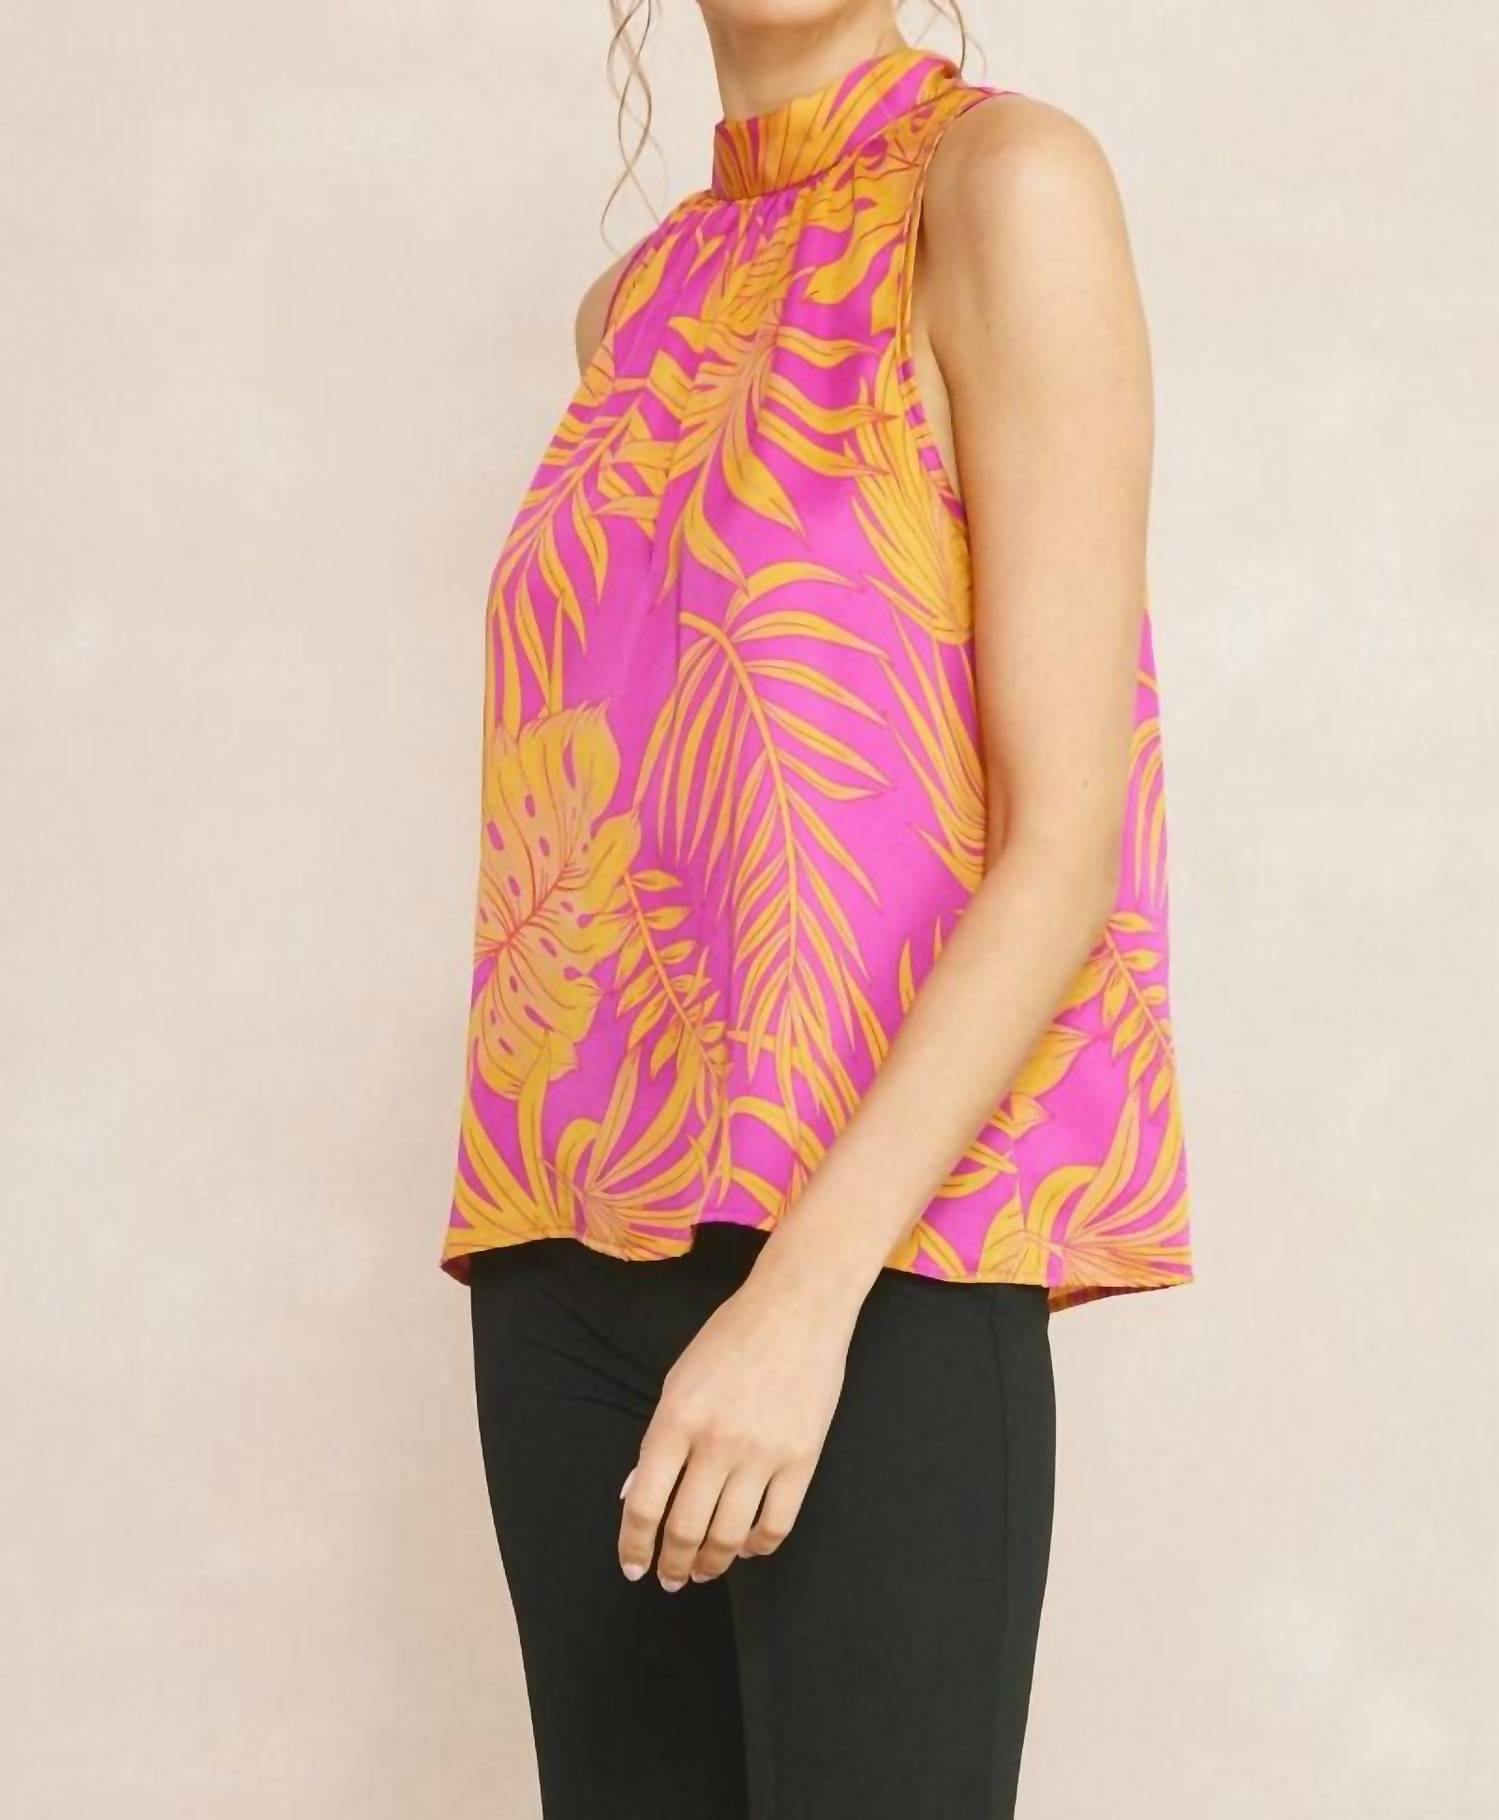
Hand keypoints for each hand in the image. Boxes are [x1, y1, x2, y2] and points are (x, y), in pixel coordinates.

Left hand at [617, 1246, 859, 1590]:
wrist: (797, 1308)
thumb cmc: (730, 1338)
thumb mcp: (678, 1379)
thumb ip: (658, 1439)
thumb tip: (638, 1497)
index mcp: (677, 1419)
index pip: (644, 1505)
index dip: (634, 1546)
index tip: (633, 1567)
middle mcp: (717, 1442)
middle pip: (685, 1529)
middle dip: (671, 1564)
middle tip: (669, 1578)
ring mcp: (762, 1454)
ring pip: (729, 1537)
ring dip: (711, 1564)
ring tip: (703, 1570)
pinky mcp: (802, 1460)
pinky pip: (776, 1525)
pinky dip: (757, 1547)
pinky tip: (746, 1548)